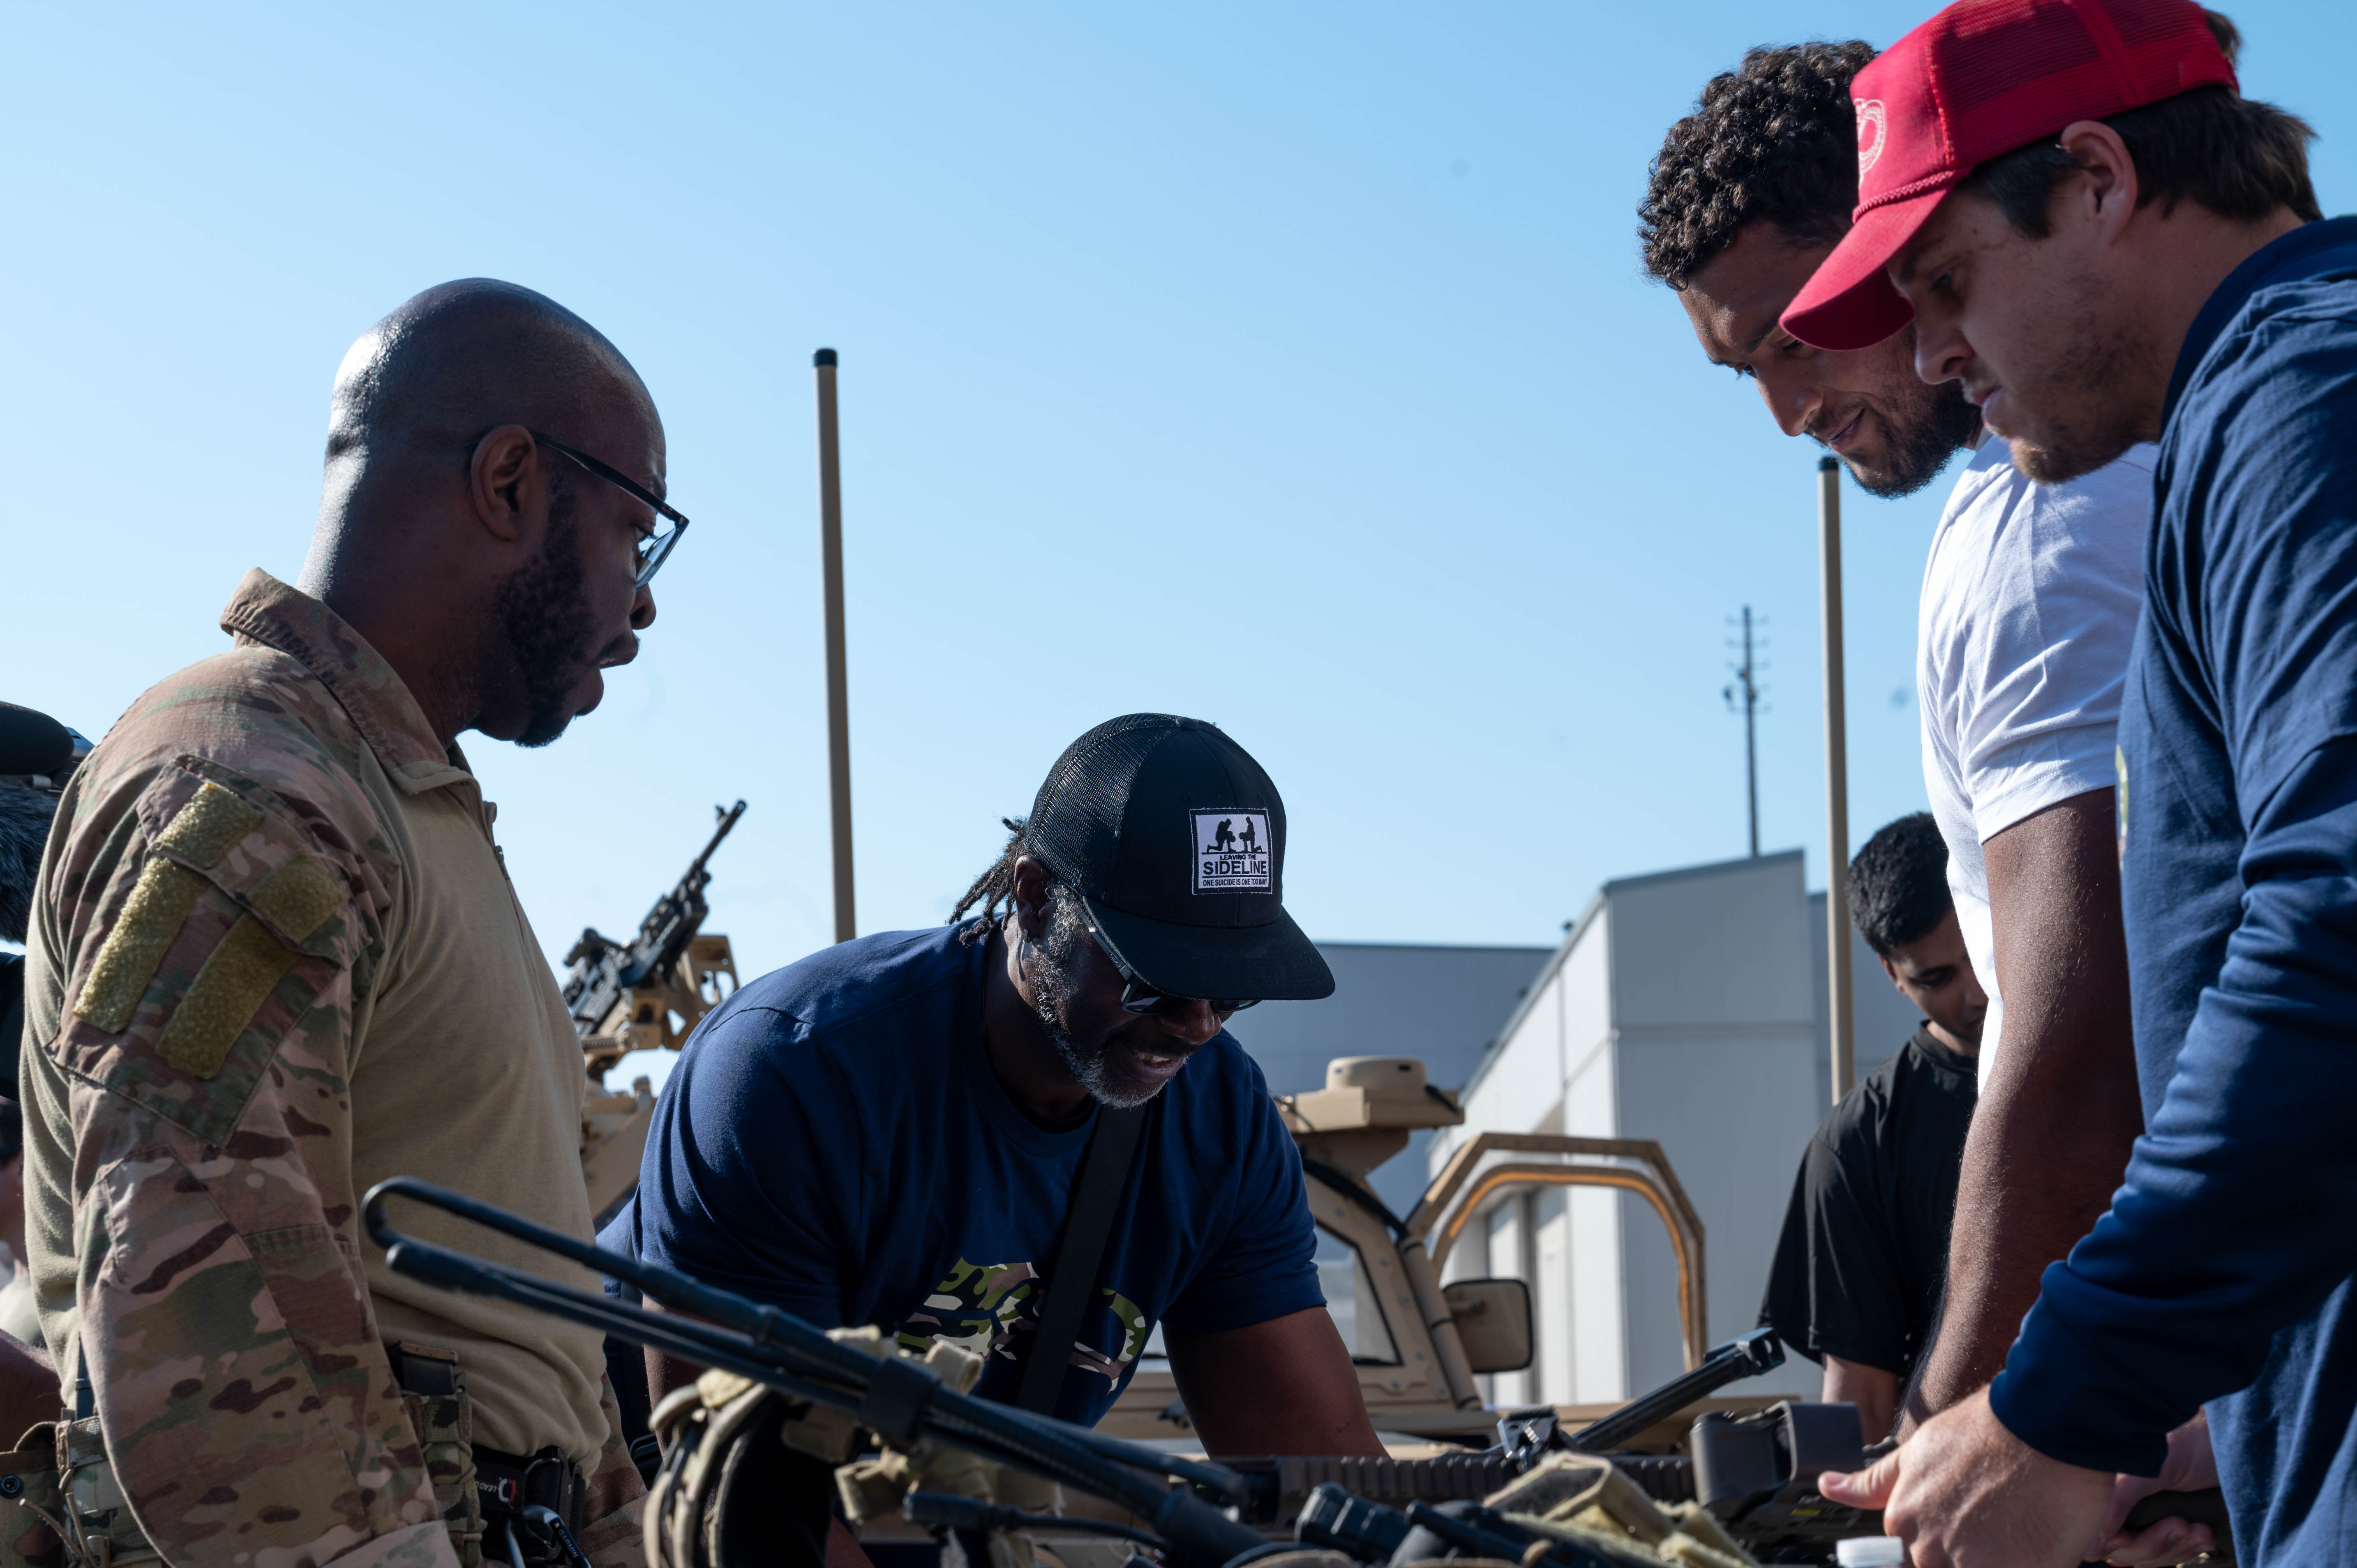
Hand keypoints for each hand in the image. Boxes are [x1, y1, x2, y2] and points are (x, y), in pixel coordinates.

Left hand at [1818, 1387, 2113, 1567]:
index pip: (1910, 1559)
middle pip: (1938, 1566)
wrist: (2041, 1426)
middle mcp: (1928, 1550)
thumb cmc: (1985, 1433)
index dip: (1943, 1548)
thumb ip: (1875, 1481)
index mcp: (1903, 1523)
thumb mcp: (1916, 1453)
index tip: (1964, 1533)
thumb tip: (1829, 1486)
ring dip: (1992, 1558)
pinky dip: (2026, 1564)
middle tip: (1994, 1526)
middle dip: (1969, 1555)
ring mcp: (1969, 1564)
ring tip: (2012, 1534)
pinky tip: (2034, 1546)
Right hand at [2085, 1413, 2217, 1565]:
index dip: (2108, 1542)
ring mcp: (2146, 1515)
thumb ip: (2117, 1503)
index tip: (2129, 1538)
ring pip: (2148, 1557)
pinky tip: (2203, 1533)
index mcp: (2104, 1484)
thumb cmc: (2188, 1441)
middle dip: (2153, 1544)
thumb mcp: (2148, 1470)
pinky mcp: (2171, 1524)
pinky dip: (2188, 1549)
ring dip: (2176, 1548)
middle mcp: (2119, 1501)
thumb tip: (2092, 1546)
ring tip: (2198, 1529)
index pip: (2091, 1532)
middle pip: (2121, 1552)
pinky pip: (2171, 1555)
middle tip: (2179, 1524)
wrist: (2230, 1440)